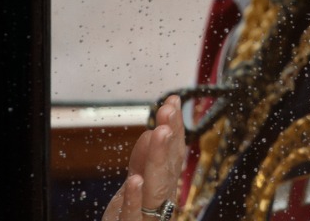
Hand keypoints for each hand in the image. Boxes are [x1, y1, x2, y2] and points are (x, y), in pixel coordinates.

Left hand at [102, 95, 186, 220]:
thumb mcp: (134, 186)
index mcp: (163, 186)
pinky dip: (134, 199)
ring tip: (158, 133)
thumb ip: (143, 161)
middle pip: (169, 167)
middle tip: (169, 110)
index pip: (172, 153)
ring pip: (156, 187)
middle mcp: (162, 200)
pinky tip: (135, 181)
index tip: (173, 101)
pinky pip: (133, 216)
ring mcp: (149, 217)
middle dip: (170, 137)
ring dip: (159, 159)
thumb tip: (152, 130)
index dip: (175, 127)